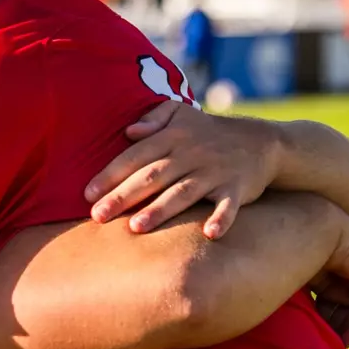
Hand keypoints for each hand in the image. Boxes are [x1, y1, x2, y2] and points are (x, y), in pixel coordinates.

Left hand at [85, 101, 279, 238]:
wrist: (261, 141)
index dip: (111, 174)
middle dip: (124, 195)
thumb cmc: (208, 131)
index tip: (87, 194)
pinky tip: (210, 234)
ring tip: (136, 227)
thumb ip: (154, 119)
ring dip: (161, 210)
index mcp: (173, 137)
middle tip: (98, 216)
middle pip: (153, 176)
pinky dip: (222, 218)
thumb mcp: (181, 114)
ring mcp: (215, 171)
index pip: (136, 156)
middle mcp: (191, 153)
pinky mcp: (237, 188)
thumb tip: (129, 132)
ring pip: (184, 192)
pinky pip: (229, 205)